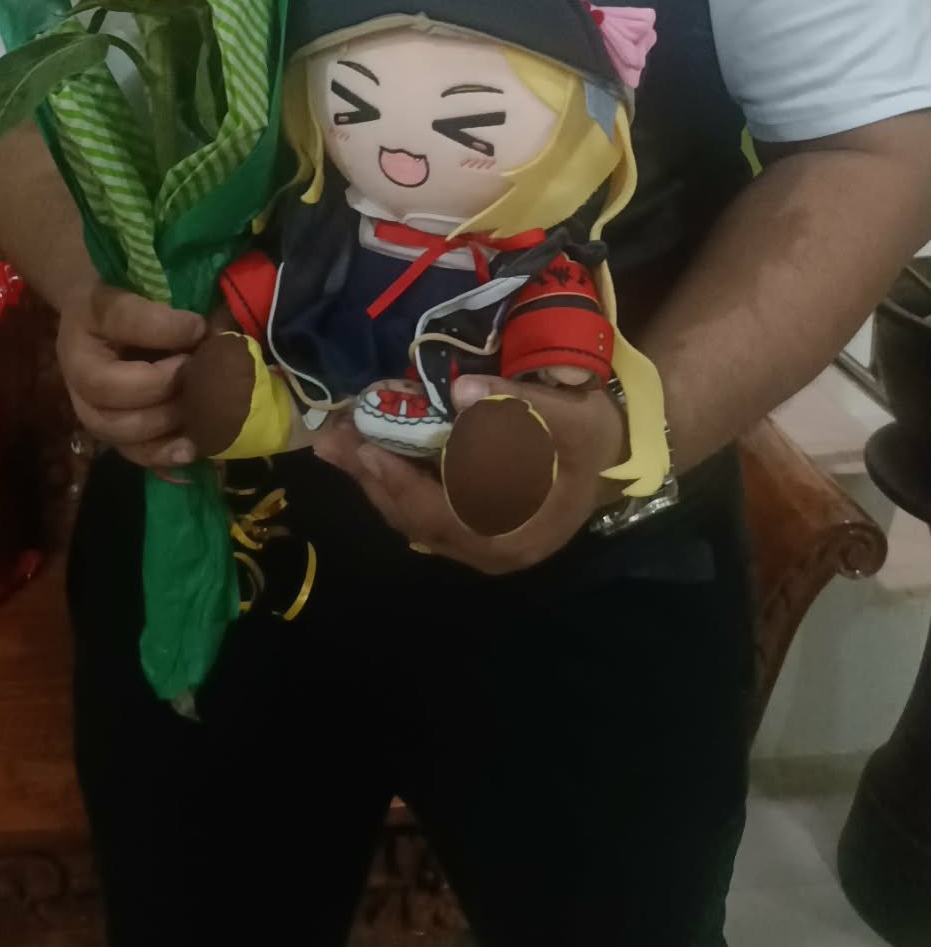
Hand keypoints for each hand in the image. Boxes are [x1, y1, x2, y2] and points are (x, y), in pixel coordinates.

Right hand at [56, 283, 205, 470]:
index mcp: (85, 316)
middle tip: (197, 374)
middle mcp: (76, 365)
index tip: (199, 326)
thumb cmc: (129, 294)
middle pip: (106, 389)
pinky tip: (192, 448)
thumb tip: (216, 333)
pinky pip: (128, 452)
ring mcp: (86, 404)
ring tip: (197, 409)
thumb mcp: (145, 283)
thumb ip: (175, 305)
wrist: (99, 317)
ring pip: (115, 428)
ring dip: (163, 422)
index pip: (121, 320)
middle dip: (161, 386)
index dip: (163, 329)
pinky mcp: (107, 432)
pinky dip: (162, 454)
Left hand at [313, 375, 627, 575]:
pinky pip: (422, 510)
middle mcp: (490, 551)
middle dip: (371, 480)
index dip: (402, 486)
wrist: (615, 455)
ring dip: (373, 481)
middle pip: (417, 521)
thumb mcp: (573, 416)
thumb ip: (518, 404)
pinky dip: (392, 483)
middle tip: (331, 441)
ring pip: (413, 519)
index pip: (444, 517)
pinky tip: (368, 454)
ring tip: (336, 443)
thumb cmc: (593, 439)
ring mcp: (479, 544)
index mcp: (515, 534)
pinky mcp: (471, 528)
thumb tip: (459, 394)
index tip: (366, 453)